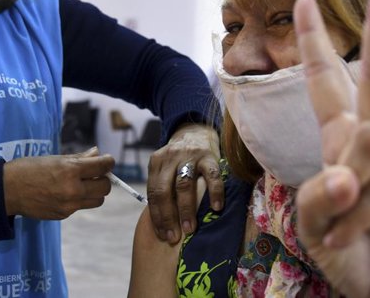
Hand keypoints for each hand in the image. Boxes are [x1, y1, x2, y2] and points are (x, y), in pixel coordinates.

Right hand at [3, 146, 114, 219]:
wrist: (6, 190)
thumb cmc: (29, 168)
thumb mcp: (55, 158)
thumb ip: (79, 158)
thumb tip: (97, 154)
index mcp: (70, 170)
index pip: (103, 167)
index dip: (108, 162)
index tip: (106, 160)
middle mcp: (73, 189)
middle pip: (105, 188)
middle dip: (103, 179)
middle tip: (94, 174)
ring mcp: (69, 205)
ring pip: (97, 201)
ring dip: (94, 192)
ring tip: (82, 184)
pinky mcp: (63, 215)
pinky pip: (81, 207)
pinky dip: (79, 199)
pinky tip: (65, 193)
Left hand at [146, 123, 222, 243]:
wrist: (197, 132)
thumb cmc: (180, 159)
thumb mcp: (166, 168)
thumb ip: (163, 187)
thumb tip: (163, 223)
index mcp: (156, 163)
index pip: (153, 193)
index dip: (157, 216)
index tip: (163, 235)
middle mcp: (169, 158)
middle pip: (164, 190)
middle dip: (168, 216)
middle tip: (174, 237)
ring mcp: (189, 155)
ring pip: (184, 185)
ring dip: (186, 209)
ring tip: (190, 229)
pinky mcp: (208, 155)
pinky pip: (211, 175)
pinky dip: (214, 192)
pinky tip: (216, 208)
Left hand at [293, 0, 369, 296]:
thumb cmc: (351, 254)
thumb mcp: (314, 222)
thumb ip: (320, 194)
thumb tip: (351, 172)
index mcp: (344, 139)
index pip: (328, 80)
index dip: (315, 41)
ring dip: (346, 190)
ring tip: (348, 225)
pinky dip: (359, 218)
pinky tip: (362, 236)